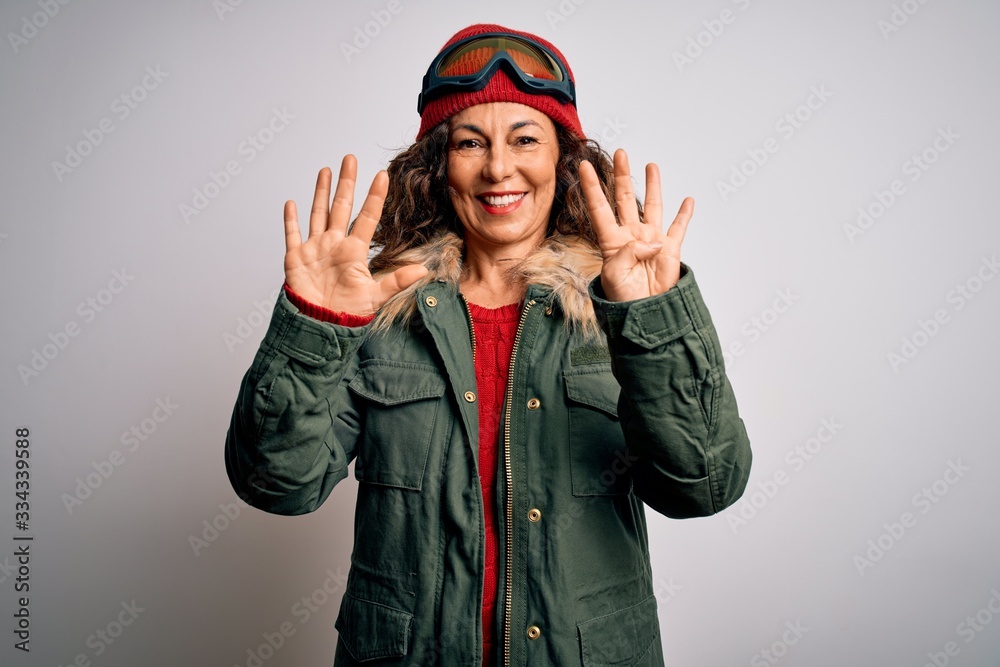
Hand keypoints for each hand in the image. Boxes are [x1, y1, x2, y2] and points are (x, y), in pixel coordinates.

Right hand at [283, 155, 427, 314]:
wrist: (320, 327)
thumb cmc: (348, 313)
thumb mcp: (376, 296)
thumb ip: (397, 281)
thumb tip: (423, 272)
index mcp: (354, 251)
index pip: (366, 217)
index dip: (374, 196)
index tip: (382, 175)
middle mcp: (335, 245)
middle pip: (341, 206)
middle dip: (346, 183)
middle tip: (351, 158)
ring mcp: (315, 249)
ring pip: (318, 214)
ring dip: (321, 192)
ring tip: (326, 170)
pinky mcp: (296, 258)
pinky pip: (292, 235)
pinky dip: (291, 220)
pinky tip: (291, 203)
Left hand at [580, 149, 692, 301]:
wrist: (644, 313)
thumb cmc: (623, 298)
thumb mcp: (615, 274)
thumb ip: (629, 253)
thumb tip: (652, 241)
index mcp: (611, 241)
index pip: (599, 207)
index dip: (591, 187)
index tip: (582, 166)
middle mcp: (630, 235)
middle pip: (625, 198)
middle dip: (623, 175)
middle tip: (621, 153)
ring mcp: (651, 240)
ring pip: (652, 206)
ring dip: (652, 185)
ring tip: (651, 165)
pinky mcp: (670, 249)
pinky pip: (679, 228)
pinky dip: (684, 214)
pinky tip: (688, 200)